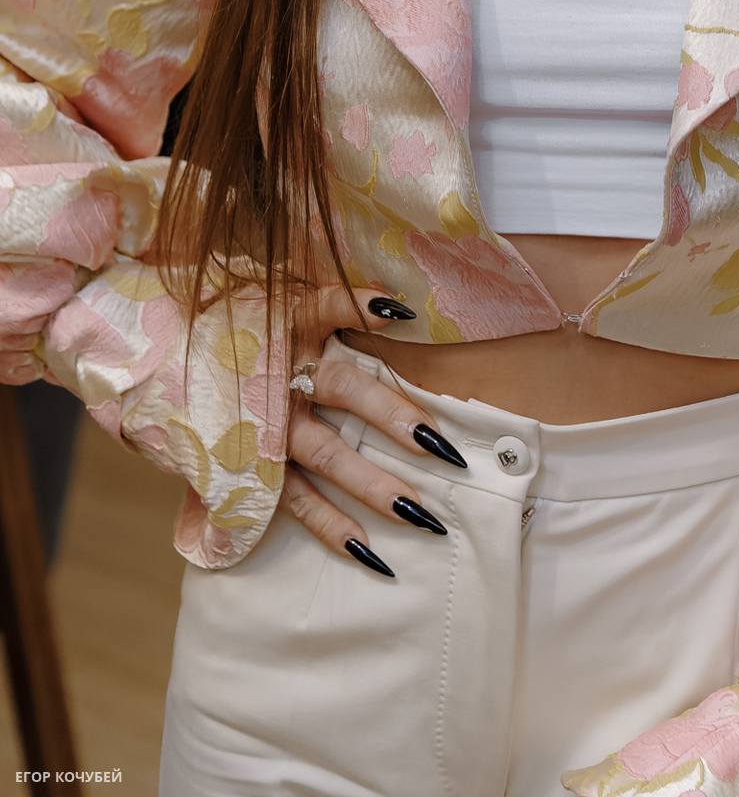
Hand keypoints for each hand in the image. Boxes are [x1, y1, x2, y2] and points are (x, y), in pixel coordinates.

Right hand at [282, 284, 466, 575]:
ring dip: (370, 484)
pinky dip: (329, 525)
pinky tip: (366, 550)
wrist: (180, 377)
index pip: (324, 309)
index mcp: (289, 329)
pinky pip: (294, 500)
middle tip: (440, 446)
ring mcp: (266, 425)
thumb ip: (336, 308)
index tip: (396, 311)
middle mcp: (281, 374)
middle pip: (342, 389)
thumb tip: (397, 306)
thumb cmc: (254, 340)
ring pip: (323, 454)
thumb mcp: (284, 312)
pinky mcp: (253, 468)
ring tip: (416, 511)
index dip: (355, 306)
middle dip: (392, 416)